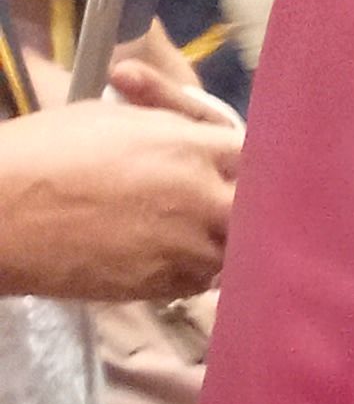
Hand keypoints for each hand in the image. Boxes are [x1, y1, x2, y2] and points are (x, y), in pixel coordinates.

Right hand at [0, 65, 241, 298]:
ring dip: (222, 238)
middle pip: (259, 207)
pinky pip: (199, 280)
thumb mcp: (114, 117)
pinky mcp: (158, 286)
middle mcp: (200, 199)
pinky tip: (170, 252)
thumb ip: (172, 126)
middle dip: (247, 203)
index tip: (241, 165)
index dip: (250, 160)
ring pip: (233, 249)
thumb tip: (200, 134)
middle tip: (229, 199)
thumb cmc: (45, 151)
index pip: (257, 155)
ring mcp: (183, 247)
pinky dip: (193, 268)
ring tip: (197, 226)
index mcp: (191, 149)